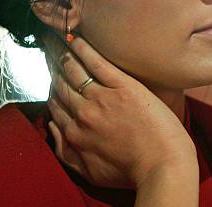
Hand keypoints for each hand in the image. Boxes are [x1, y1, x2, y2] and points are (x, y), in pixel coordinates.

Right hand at [44, 34, 196, 188]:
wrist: (163, 164)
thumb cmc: (131, 171)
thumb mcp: (89, 172)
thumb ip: (65, 152)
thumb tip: (52, 129)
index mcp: (74, 133)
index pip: (56, 103)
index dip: (52, 86)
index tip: (51, 74)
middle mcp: (83, 113)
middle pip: (61, 84)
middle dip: (53, 64)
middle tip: (49, 48)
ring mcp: (102, 97)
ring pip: (74, 70)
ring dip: (63, 52)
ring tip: (58, 39)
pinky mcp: (123, 86)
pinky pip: (97, 63)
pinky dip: (83, 49)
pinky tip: (76, 38)